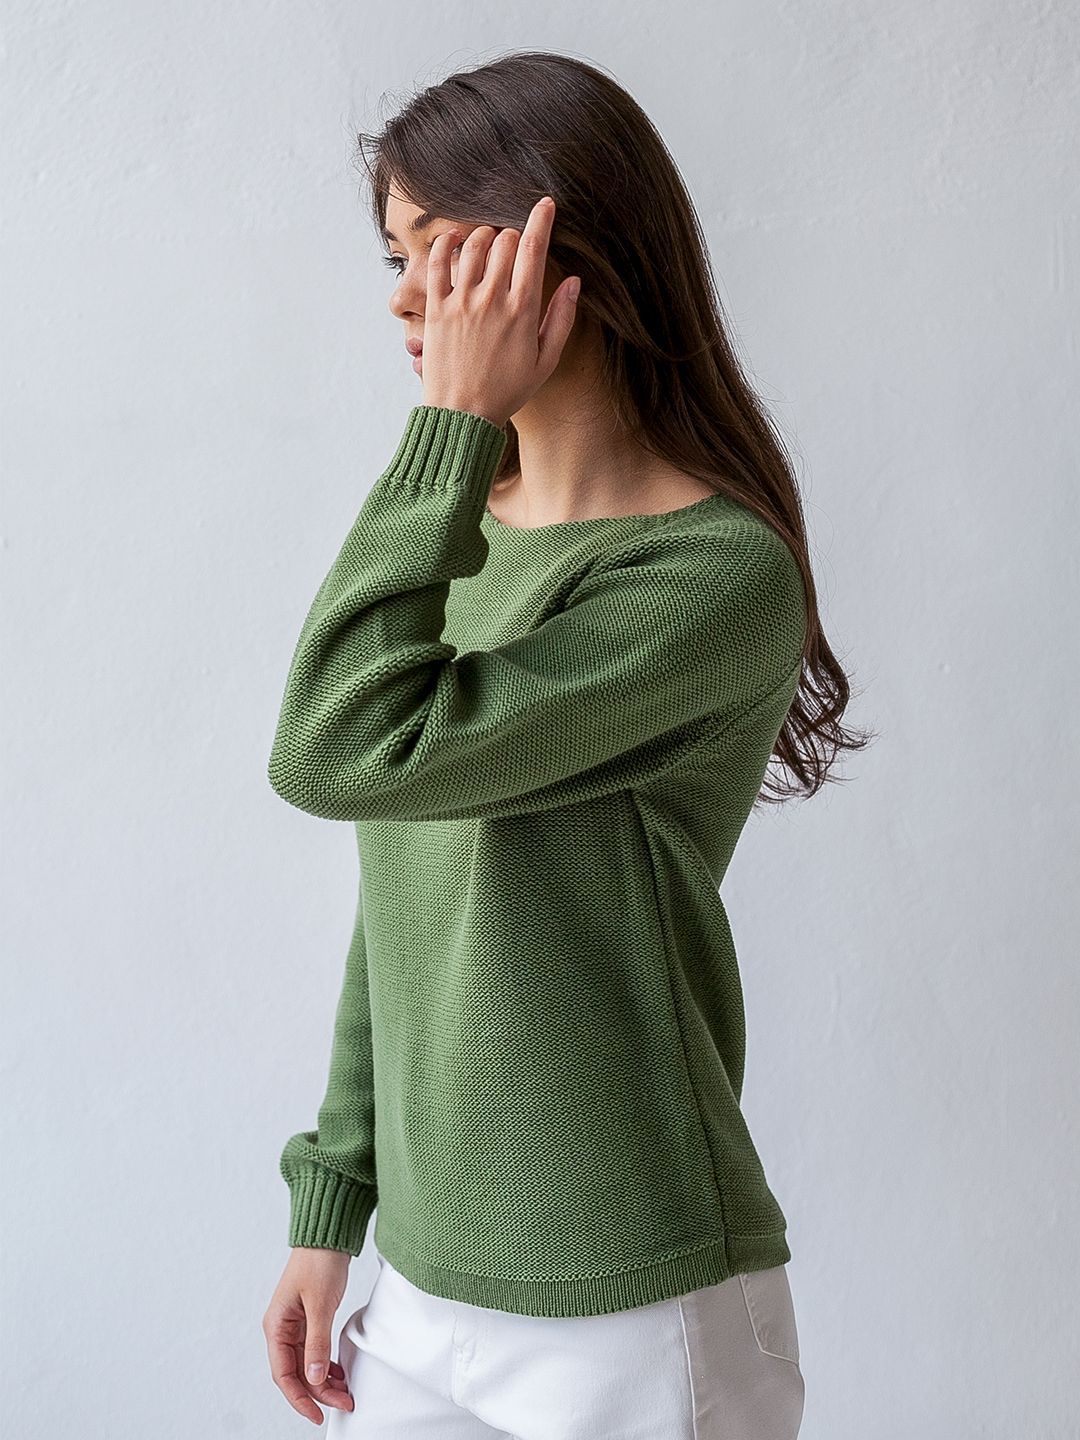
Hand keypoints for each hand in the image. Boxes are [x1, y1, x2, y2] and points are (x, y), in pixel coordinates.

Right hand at [263, 1247, 355, 1423]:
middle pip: (296, 1373)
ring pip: (307, 1365)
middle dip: (318, 1392)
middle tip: (343, 1402)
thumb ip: (317, 1342)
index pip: (284, 1374)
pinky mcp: (309, 1320)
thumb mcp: (320, 1304)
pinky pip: (315, 1351)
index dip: (299, 1398)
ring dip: (324, 1381)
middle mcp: (282, 1329)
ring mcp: (295, 1325)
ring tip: (345, 1391)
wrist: (327, 1236)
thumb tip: (315, 1378)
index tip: (316, 1414)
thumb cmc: (318, 1262)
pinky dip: (326, 1365)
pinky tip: (339, 1372)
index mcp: (276, 1326)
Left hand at [420, 195, 580, 428]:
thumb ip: (562, 319)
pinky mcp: (436, 308)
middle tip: (513, 246)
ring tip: (489, 245)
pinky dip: (446, 242)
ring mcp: (461, 302)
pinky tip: (454, 238)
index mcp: (522, 311)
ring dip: (485, 235)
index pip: (533, 249)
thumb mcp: (545, 361)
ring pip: (473, 244)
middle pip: (504, 240)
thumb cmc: (507, 391)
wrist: (463, 415)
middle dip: (513, 234)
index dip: (542, 219)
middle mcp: (491, 300)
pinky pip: (437, 261)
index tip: (546, 205)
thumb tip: (575, 282)